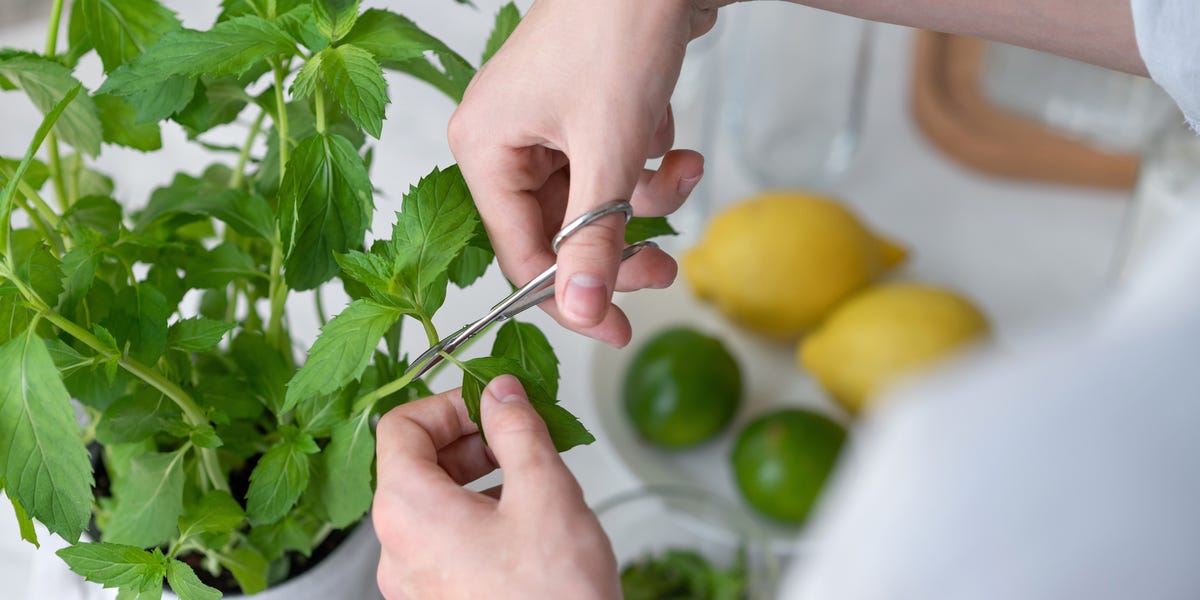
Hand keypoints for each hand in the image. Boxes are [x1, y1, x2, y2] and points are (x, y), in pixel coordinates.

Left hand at [373, 375, 618, 598]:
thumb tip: (501, 393)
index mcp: (408, 511)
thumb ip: (517, 428)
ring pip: (430, 503)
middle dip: (467, 438)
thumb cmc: (552, 598)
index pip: (400, 426)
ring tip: (528, 477)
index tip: (490, 403)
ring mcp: (413, 582)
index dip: (447, 402)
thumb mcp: (544, 490)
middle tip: (516, 433)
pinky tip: (522, 520)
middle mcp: (397, 548)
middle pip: (412, 464)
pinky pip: (443, 541)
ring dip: (476, 476)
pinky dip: (475, 515)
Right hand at [449, 0, 717, 346]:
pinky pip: (612, 170)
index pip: (518, 254)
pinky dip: (649, 167)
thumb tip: (583, 311)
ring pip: (594, 204)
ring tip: (683, 176)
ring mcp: (545, 128)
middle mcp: (505, 141)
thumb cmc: (615, 31)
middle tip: (664, 268)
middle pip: (559, 233)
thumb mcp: (609, 150)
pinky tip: (675, 145)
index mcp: (484, 148)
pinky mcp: (582, 116)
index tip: (618, 329)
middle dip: (619, 247)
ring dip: (645, 201)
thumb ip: (593, 238)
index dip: (570, 299)